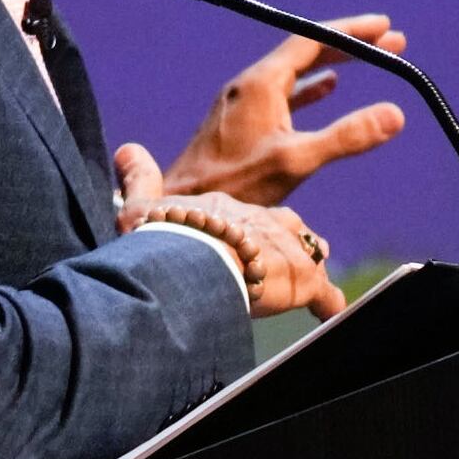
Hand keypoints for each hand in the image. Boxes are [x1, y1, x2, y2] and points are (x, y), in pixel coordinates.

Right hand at [115, 146, 344, 319]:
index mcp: (228, 211)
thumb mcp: (142, 208)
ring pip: (306, 258)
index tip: (251, 232)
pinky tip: (331, 309)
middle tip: (295, 254)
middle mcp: (263, 224)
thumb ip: (138, 179)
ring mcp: (286, 252)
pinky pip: (323, 294)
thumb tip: (127, 149)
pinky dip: (328, 302)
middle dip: (289, 242)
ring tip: (315, 284)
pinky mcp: (302, 281)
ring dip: (307, 271)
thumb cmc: (164, 237)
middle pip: (286, 229)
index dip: (251, 226)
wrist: (191, 261)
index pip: (246, 215)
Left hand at [147, 17, 406, 205]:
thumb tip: (395, 114)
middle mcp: (250, 85)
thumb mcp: (296, 161)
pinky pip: (285, 91)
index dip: (350, 31)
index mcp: (261, 83)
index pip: (311, 40)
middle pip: (306, 50)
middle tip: (390, 41)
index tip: (383, 26)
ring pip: (296, 70)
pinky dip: (312, 85)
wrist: (183, 211)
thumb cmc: (233, 186)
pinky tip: (328, 88)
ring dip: (334, 62)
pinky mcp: (240, 122)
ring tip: (368, 58)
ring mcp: (243, 102)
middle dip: (349, 44)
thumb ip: (346, 137)